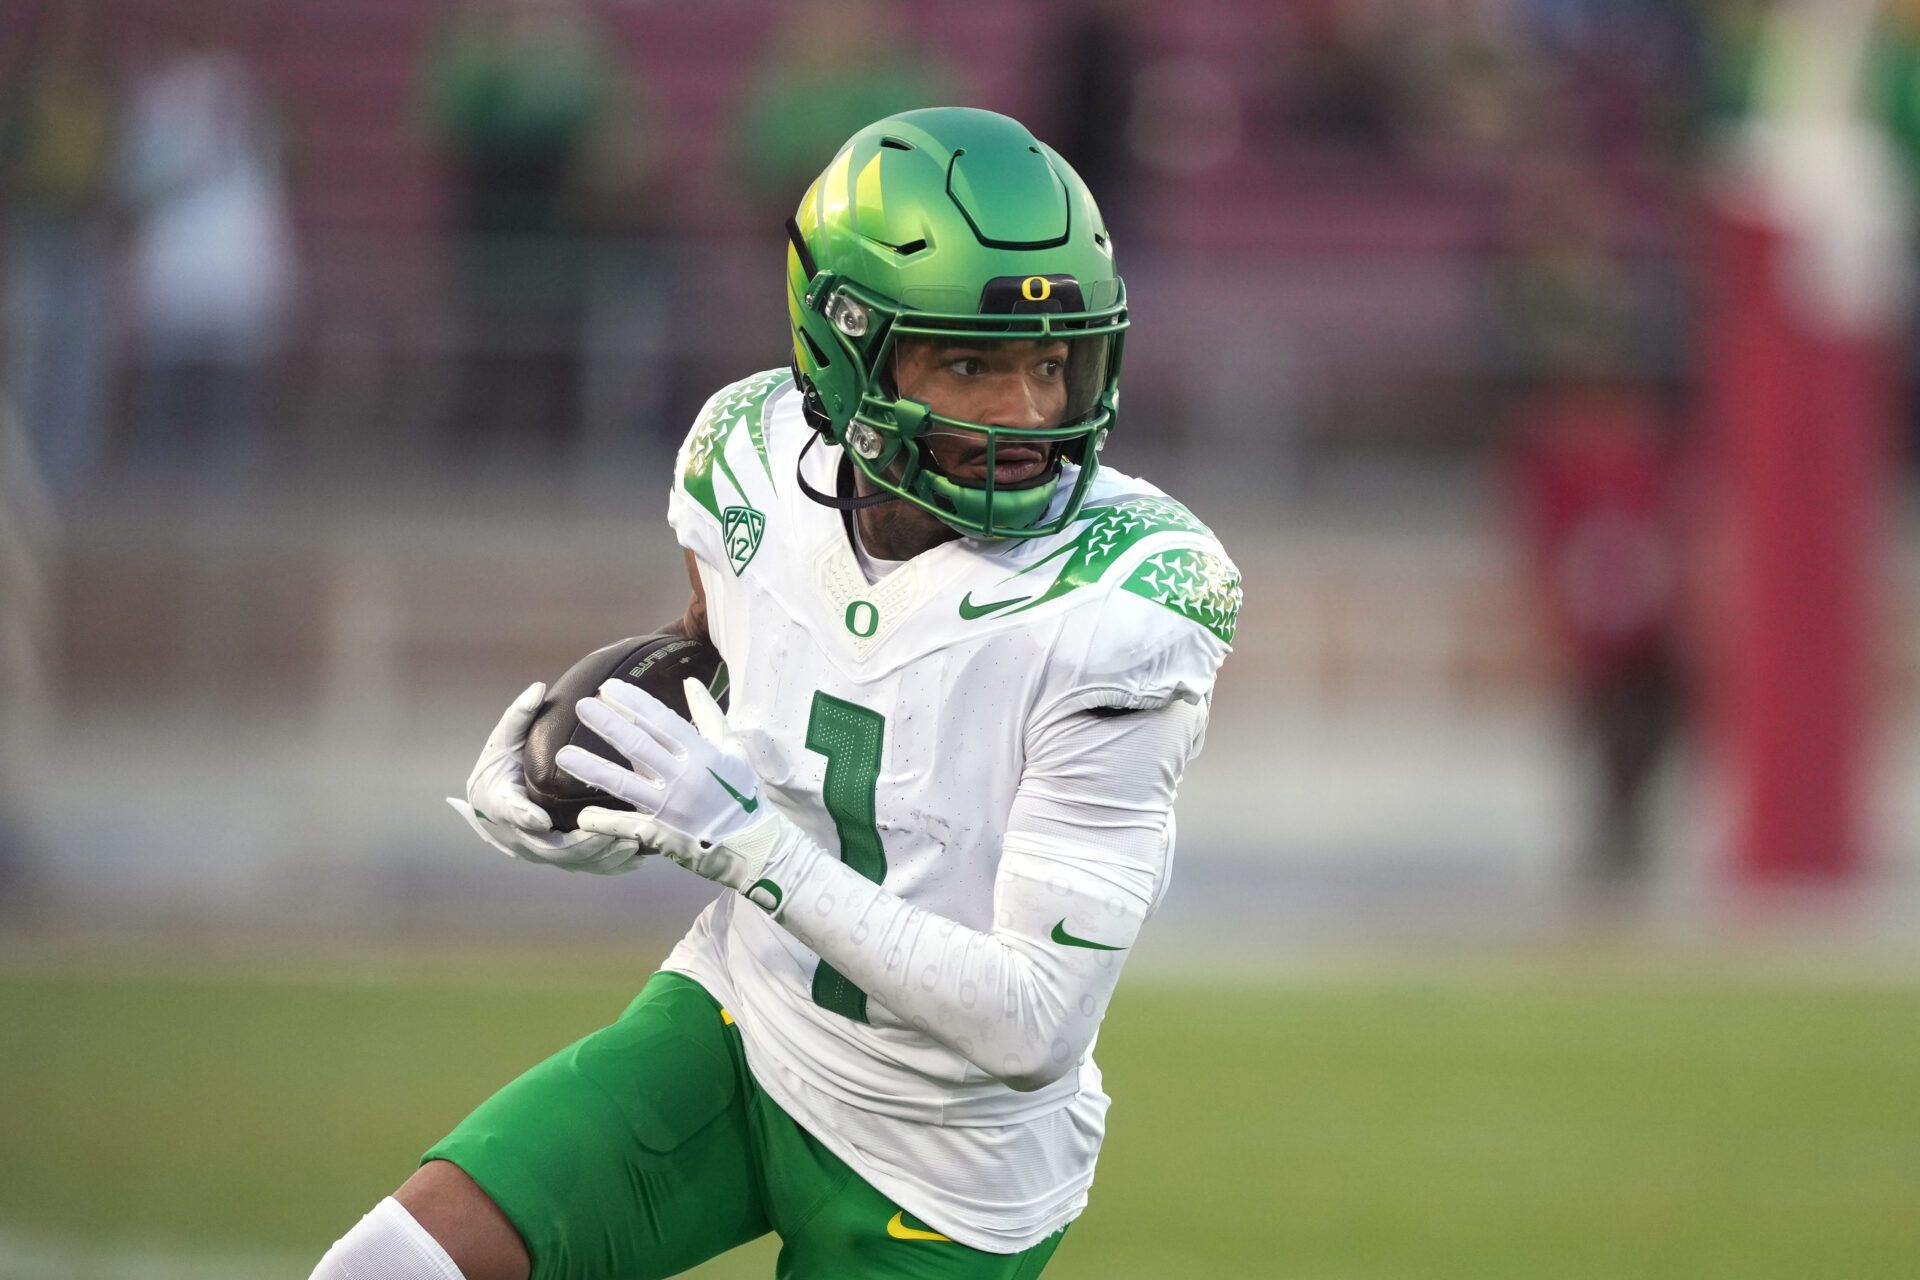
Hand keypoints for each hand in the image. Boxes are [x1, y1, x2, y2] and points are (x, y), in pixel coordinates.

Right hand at [447, 681, 644, 875]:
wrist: (491, 800)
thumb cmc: (501, 764)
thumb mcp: (504, 740)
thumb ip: (519, 716)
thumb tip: (538, 688)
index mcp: (496, 803)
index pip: (508, 813)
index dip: (523, 818)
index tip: (540, 818)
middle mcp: (516, 835)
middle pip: (547, 848)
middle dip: (578, 844)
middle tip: (608, 832)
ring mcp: (538, 851)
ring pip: (569, 862)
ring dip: (600, 857)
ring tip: (632, 843)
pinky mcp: (558, 858)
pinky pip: (584, 866)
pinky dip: (609, 864)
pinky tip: (637, 855)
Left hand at [557, 678, 791, 900]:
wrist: (753, 844)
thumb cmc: (743, 794)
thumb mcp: (732, 750)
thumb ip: (709, 716)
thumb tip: (691, 684)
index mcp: (701, 754)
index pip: (661, 722)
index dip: (634, 703)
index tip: (610, 687)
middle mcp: (682, 777)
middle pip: (638, 745)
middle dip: (608, 723)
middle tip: (582, 705)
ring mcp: (669, 806)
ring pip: (623, 783)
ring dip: (592, 768)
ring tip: (564, 754)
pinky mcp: (661, 832)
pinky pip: (627, 825)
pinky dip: (604, 820)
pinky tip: (583, 815)